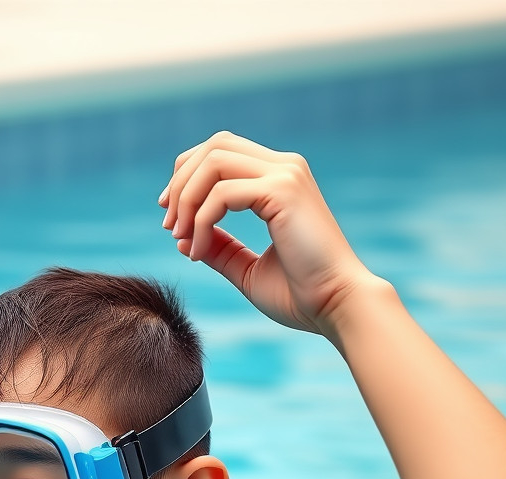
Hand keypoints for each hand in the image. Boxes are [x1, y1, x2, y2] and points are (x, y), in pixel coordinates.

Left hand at [159, 131, 376, 335]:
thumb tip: (179, 238)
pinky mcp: (282, 191)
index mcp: (279, 180)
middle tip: (169, 226)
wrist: (336, 305)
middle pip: (214, 145)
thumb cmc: (300, 294)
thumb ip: (218, 249)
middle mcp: (284, 168)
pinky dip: (200, 221)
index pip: (222, 151)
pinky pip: (221, 193)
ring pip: (213, 160)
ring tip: (180, 238)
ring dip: (186, 199)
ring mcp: (286, 175)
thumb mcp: (245, 269)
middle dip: (181, 182)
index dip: (187, 176)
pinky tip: (198, 252)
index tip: (171, 218)